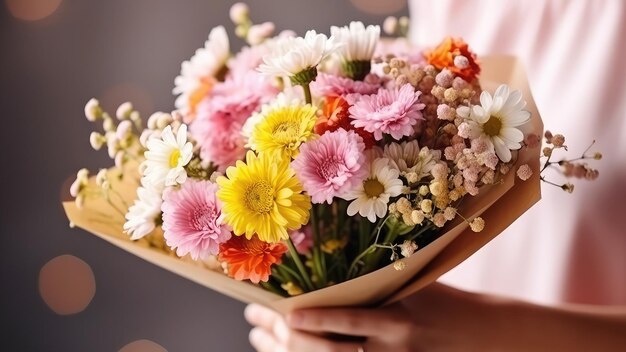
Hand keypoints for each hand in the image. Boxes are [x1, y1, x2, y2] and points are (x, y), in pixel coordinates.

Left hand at [244, 282, 485, 351]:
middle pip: (331, 350)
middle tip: (258, 327)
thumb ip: (378, 282)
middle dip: (289, 340)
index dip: (310, 319)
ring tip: (264, 343)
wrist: (483, 335)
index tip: (278, 312)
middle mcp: (393, 348)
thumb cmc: (445, 303)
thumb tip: (331, 265)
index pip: (345, 320)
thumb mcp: (415, 284)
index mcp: (397, 318)